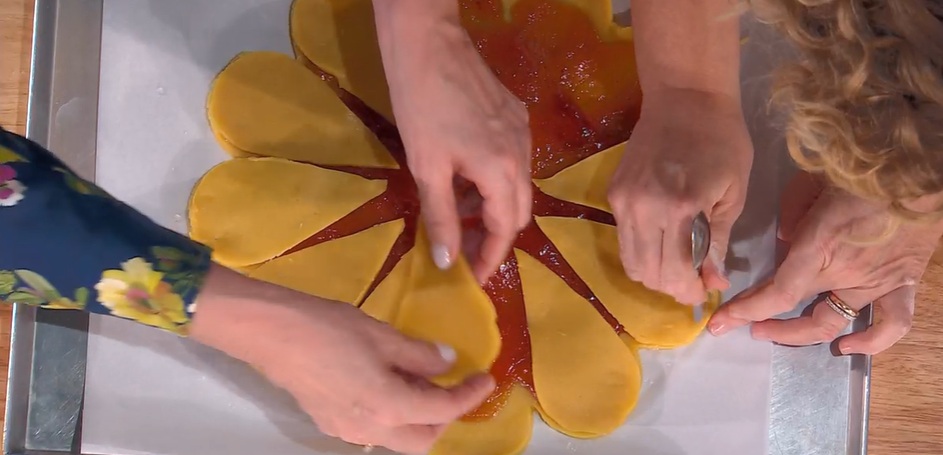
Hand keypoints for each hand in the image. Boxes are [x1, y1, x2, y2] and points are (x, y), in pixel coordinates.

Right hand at [191, 265, 494, 453]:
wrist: (268, 332)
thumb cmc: (326, 327)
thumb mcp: (381, 334)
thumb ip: (419, 354)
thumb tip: (447, 363)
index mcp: (388, 406)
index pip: (443, 410)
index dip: (469, 395)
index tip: (485, 378)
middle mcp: (370, 429)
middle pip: (422, 440)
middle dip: (444, 418)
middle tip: (453, 386)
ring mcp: (346, 430)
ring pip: (396, 438)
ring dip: (417, 417)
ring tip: (420, 380)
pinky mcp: (329, 422)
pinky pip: (372, 428)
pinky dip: (391, 413)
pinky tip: (389, 382)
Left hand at [374, 0, 531, 281]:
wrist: (428, 44)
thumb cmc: (421, 106)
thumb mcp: (426, 168)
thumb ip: (440, 217)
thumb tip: (447, 263)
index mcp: (502, 171)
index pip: (505, 228)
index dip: (489, 258)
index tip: (472, 278)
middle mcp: (522, 154)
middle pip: (519, 211)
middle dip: (494, 236)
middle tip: (464, 252)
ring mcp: (521, 132)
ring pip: (517, 186)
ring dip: (492, 208)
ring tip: (457, 218)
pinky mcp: (514, 115)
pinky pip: (513, 162)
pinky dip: (494, 183)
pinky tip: (464, 182)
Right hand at [607, 89, 752, 303]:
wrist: (685, 97)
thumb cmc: (722, 140)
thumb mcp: (733, 193)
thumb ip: (718, 241)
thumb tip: (715, 281)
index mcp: (680, 208)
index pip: (675, 272)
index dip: (689, 291)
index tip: (704, 291)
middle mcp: (643, 209)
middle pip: (648, 273)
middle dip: (671, 287)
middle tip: (692, 283)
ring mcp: (623, 201)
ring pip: (630, 261)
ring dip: (653, 273)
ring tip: (676, 267)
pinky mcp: (613, 193)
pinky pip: (623, 238)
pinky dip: (641, 251)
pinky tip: (662, 243)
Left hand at [709, 172, 942, 354]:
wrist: (920, 169)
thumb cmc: (862, 169)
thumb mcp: (811, 180)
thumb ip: (791, 212)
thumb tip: (784, 241)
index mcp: (819, 246)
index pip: (778, 293)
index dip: (747, 310)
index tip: (722, 320)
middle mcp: (845, 272)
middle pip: (796, 308)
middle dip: (761, 319)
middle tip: (742, 323)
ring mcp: (875, 282)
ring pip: (834, 322)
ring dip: (800, 335)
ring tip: (777, 334)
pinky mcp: (903, 282)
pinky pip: (893, 323)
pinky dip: (872, 341)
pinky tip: (849, 346)